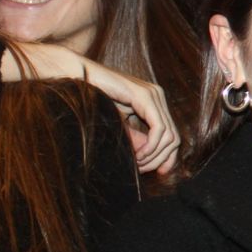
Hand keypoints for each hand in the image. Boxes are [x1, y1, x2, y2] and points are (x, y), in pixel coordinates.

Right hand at [5, 43, 179, 174]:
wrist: (78, 77)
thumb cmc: (94, 99)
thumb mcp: (118, 124)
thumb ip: (136, 138)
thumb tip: (150, 157)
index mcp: (154, 102)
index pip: (172, 135)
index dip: (168, 157)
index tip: (158, 173)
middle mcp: (158, 97)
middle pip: (174, 138)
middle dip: (160, 159)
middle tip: (141, 169)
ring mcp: (154, 95)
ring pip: (169, 135)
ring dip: (153, 155)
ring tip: (136, 162)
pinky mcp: (145, 96)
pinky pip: (159, 128)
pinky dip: (151, 146)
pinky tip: (138, 154)